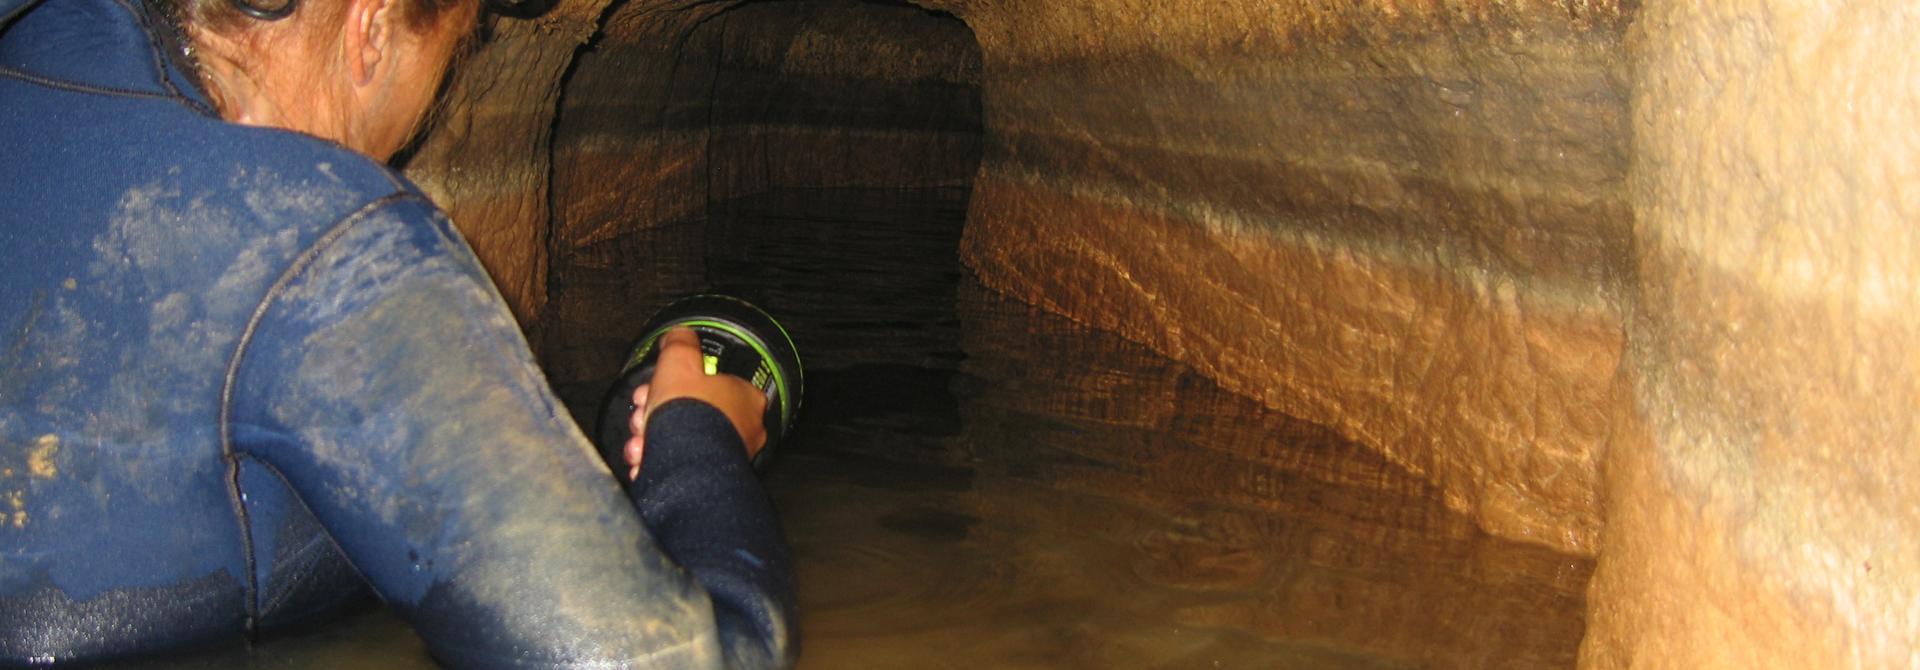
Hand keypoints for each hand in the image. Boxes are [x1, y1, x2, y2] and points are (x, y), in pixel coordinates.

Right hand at [624, 327, 768, 478]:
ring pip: (686, 440)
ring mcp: (731, 456)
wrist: (684, 464)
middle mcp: (746, 429)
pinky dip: (660, 461)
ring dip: (654, 437)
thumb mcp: (678, 361)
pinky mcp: (712, 480)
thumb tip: (679, 334)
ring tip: (641, 441)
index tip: (660, 384)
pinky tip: (645, 460)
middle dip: (660, 412)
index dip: (681, 381)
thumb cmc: (688, 412)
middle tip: (645, 411)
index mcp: (746, 398)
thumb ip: (680, 343)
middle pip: (695, 412)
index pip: (716, 381)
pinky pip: (683, 465)